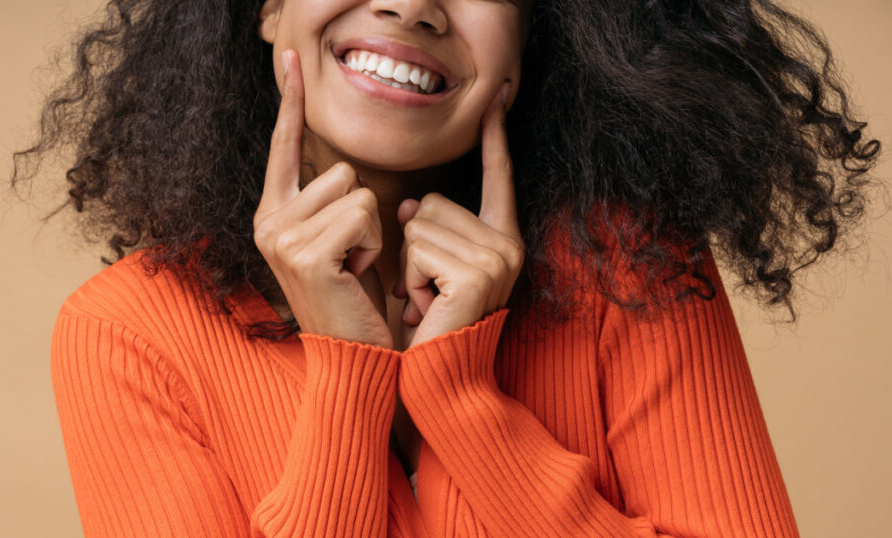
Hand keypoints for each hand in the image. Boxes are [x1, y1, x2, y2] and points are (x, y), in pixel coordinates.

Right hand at [253, 50, 390, 347]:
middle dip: (362, 210)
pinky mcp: (305, 253)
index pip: (285, 147)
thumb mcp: (339, 240)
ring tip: (353, 265)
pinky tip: (354, 273)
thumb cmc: (354, 296)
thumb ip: (330, 201)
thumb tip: (343, 166)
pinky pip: (363, 212)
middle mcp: (268, 222)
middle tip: (351, 256)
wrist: (353, 353)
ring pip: (356, 189)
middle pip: (340, 169)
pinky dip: (373, 243)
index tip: (290, 58)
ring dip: (371, 228)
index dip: (289, 102)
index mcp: (274, 214)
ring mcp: (281, 238)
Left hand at [394, 82, 523, 348]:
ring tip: (427, 302)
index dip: (495, 139)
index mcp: (502, 239)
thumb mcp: (427, 269)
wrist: (437, 381)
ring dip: (409, 265)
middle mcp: (509, 245)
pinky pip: (417, 247)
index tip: (496, 97)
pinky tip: (427, 307)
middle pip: (432, 202)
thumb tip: (408, 201)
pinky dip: (410, 279)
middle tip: (428, 291)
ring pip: (419, 223)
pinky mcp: (478, 273)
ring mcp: (498, 258)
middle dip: (413, 245)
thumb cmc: (429, 328)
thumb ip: (426, 228)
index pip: (498, 178)